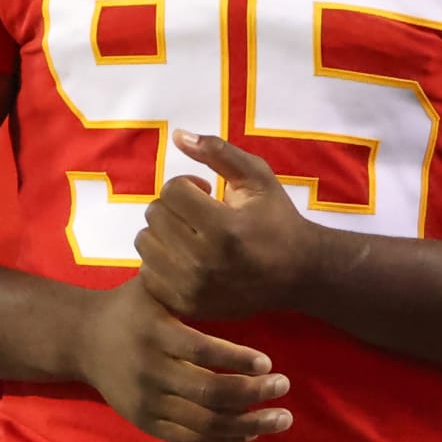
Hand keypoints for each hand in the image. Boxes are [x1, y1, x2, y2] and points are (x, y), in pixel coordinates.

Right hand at [75, 277, 292, 441]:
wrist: (83, 340)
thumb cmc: (130, 305)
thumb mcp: (153, 285)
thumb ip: (186, 279)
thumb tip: (231, 260)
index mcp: (155, 333)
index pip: (202, 351)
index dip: (237, 359)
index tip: (268, 362)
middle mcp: (150, 371)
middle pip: (208, 393)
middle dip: (252, 393)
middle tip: (284, 387)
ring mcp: (147, 402)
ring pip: (204, 424)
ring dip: (248, 424)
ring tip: (281, 417)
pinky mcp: (145, 422)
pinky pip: (189, 440)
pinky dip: (223, 441)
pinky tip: (250, 433)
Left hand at [136, 130, 317, 320]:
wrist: (297, 273)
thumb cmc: (276, 218)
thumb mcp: (257, 177)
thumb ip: (218, 152)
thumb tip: (178, 135)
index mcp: (224, 228)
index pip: (172, 190)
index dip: (186, 183)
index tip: (205, 191)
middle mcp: (205, 262)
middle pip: (155, 214)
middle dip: (174, 206)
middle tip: (198, 212)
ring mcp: (193, 288)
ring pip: (145, 243)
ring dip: (163, 232)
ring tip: (189, 233)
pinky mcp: (186, 306)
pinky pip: (147, 274)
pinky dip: (160, 261)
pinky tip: (184, 256)